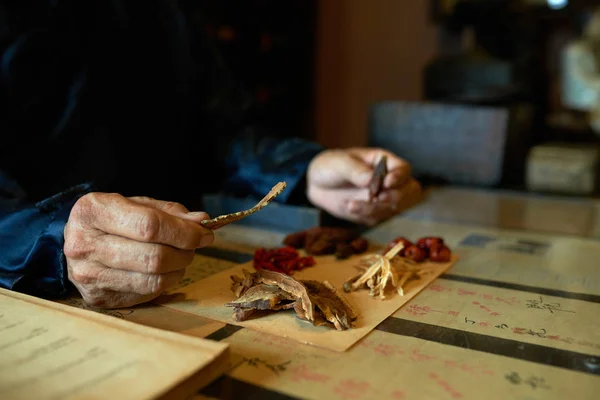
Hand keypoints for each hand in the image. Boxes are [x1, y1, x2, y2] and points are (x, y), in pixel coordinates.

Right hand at [63, 193, 213, 307]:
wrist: (77, 241)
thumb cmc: (113, 220)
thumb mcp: (137, 204)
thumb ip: (169, 212)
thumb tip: (201, 222)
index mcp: (93, 211)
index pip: (149, 226)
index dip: (183, 232)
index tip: (204, 233)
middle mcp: (84, 245)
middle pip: (153, 257)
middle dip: (185, 252)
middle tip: (194, 247)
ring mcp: (88, 275)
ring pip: (153, 280)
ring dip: (178, 269)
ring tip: (180, 258)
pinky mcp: (97, 298)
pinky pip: (146, 294)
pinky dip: (164, 283)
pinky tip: (162, 271)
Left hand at [306, 147, 421, 225]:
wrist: (317, 184)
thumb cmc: (330, 166)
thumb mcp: (339, 163)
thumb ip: (355, 170)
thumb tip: (369, 179)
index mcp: (384, 162)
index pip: (403, 169)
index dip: (399, 177)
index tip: (387, 183)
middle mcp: (387, 180)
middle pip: (409, 191)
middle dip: (396, 197)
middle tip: (378, 199)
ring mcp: (382, 197)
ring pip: (392, 208)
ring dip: (374, 209)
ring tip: (350, 205)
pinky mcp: (373, 212)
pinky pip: (377, 218)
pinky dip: (364, 215)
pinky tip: (348, 207)